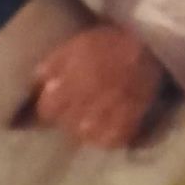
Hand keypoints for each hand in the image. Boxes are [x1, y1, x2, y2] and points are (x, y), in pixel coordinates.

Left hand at [33, 23, 166, 149]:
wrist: (147, 45)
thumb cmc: (107, 43)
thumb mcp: (74, 45)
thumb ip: (52, 64)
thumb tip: (37, 83)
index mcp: (70, 83)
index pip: (46, 111)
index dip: (47, 108)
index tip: (52, 105)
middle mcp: (87, 102)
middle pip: (65, 125)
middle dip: (65, 119)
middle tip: (72, 111)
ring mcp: (109, 115)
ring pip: (86, 136)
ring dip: (84, 130)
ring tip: (87, 121)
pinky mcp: (129, 121)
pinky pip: (112, 141)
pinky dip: (106, 138)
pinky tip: (105, 129)